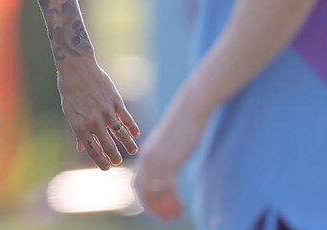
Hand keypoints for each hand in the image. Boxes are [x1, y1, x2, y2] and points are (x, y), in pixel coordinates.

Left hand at [57, 56, 140, 170]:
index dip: (100, 161)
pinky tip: (136, 134)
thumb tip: (81, 148)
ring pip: (120, 134)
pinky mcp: (116, 101)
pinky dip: (132, 127)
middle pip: (108, 145)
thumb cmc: (70, 90)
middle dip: (114, 157)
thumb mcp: (69, 112)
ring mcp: (106, 112)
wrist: (77, 68)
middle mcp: (94, 122)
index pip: (92, 150)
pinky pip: (126, 118)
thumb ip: (77, 131)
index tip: (106, 168)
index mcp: (80, 126)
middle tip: (118, 162)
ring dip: (127, 144)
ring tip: (133, 151)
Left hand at [133, 95, 207, 221]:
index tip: (154, 209)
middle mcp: (148, 159)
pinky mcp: (172, 161)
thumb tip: (164, 165)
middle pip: (143, 190)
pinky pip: (169, 188)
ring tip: (175, 216)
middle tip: (164, 218)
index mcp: (145, 154)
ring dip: (165, 208)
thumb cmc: (182, 124)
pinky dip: (174, 201)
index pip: (137, 183)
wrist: (190, 109)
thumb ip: (162, 154)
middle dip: (153, 207)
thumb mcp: (167, 142)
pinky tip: (182, 207)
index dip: (144, 199)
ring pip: (156, 192)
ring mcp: (159, 160)